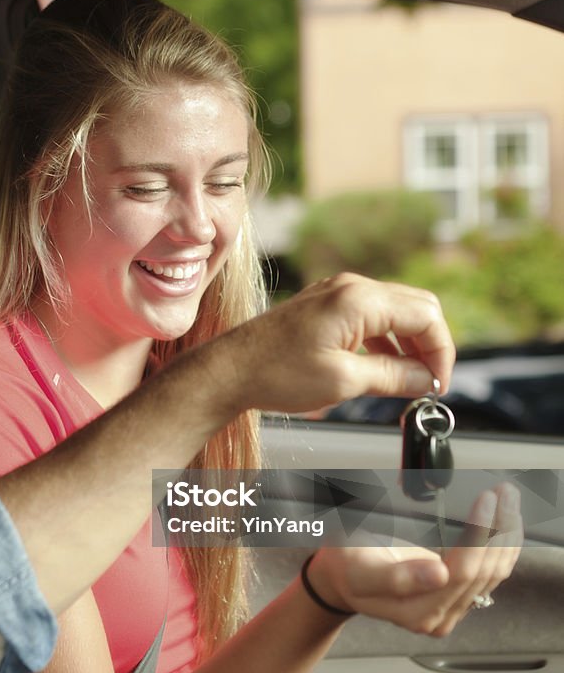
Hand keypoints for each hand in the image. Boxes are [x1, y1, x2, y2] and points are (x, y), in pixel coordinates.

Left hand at [228, 273, 454, 414]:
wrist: (230, 370)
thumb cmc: (275, 373)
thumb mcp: (344, 381)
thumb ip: (394, 377)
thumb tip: (426, 380)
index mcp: (359, 299)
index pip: (426, 316)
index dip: (441, 353)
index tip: (439, 384)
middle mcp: (350, 287)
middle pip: (416, 307)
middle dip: (430, 345)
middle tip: (430, 382)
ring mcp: (337, 293)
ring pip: (396, 311)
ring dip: (409, 344)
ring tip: (411, 381)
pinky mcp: (326, 305)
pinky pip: (372, 316)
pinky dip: (387, 340)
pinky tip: (386, 367)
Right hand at [308, 482, 522, 636]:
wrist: (342, 577)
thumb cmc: (348, 567)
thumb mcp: (361, 568)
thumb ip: (397, 577)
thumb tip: (439, 574)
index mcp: (416, 613)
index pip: (461, 573)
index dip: (477, 535)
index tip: (484, 501)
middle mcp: (439, 616)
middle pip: (484, 573)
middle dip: (499, 529)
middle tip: (504, 492)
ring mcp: (451, 607)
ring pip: (494, 572)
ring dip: (507, 534)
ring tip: (510, 500)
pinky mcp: (458, 595)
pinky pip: (491, 572)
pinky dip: (502, 544)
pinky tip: (508, 523)